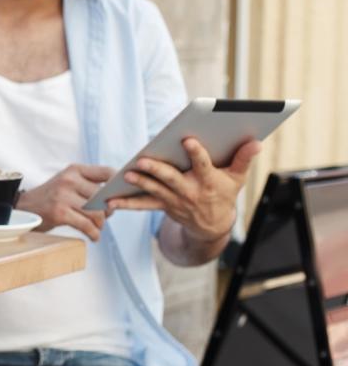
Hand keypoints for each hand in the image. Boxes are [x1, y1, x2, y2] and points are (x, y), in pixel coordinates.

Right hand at [17, 164, 114, 240]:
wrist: (23, 208)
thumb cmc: (51, 198)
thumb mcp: (67, 183)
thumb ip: (88, 185)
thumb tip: (116, 199)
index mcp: (74, 170)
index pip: (107, 172)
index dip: (118, 185)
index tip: (119, 196)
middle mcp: (69, 180)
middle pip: (103, 196)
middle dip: (108, 211)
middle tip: (105, 218)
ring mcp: (63, 196)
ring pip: (97, 212)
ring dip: (101, 224)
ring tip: (98, 228)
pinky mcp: (59, 212)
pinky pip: (86, 225)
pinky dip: (93, 233)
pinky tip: (94, 236)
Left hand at [107, 138, 260, 241]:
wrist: (212, 226)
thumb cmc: (224, 193)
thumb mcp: (237, 178)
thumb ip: (243, 159)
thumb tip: (255, 141)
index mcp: (209, 181)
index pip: (203, 165)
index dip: (196, 153)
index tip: (188, 140)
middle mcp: (190, 191)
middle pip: (172, 179)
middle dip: (157, 170)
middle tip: (143, 160)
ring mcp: (174, 200)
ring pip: (154, 191)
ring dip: (140, 183)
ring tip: (127, 175)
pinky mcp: (162, 205)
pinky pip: (142, 205)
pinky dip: (126, 204)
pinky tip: (110, 201)